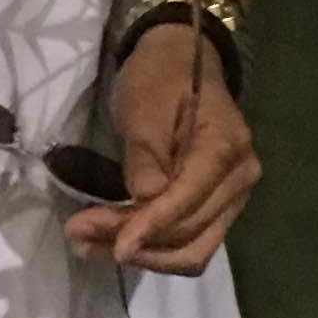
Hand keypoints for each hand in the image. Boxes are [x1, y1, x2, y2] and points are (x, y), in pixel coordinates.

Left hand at [63, 16, 259, 274]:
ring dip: (143, 255)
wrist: (180, 63)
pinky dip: (154, 248)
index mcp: (225, 148)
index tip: (114, 247)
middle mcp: (240, 178)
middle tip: (77, 237)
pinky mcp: (217, 207)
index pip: (188, 200)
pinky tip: (113, 242)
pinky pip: (190, 242)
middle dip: (135, 242)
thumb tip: (147, 198)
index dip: (151, 226)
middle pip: (189, 232)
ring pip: (193, 249)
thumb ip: (145, 154)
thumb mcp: (143, 106)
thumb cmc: (160, 79)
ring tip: (88, 246)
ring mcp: (233, 196)